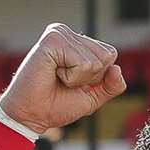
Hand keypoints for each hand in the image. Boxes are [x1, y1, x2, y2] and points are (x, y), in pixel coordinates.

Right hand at [0, 24, 125, 133]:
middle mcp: (67, 34)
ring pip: (95, 61)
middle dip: (90, 78)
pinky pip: (82, 63)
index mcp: (76, 42)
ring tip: (58, 78)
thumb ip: (111, 86)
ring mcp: (59, 34)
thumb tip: (117, 68)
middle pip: (106, 56)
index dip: (98, 77)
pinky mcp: (52, 41)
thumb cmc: (57, 105)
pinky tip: (53, 74)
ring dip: (79, 79)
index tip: (75, 82)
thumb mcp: (93, 97)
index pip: (110, 54)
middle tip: (65, 81)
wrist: (32, 115)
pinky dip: (71, 77)